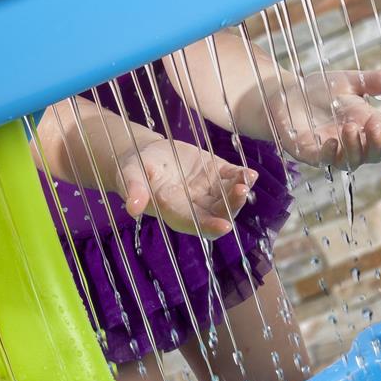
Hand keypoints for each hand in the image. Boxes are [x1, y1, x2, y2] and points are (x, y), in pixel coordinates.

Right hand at [116, 138, 256, 238]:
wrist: (146, 154)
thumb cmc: (134, 169)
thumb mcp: (130, 175)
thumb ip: (133, 189)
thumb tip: (132, 207)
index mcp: (174, 211)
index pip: (194, 223)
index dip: (210, 226)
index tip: (224, 226)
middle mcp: (195, 205)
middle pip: (218, 213)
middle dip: (231, 206)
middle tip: (240, 192)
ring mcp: (208, 190)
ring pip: (228, 197)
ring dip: (239, 192)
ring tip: (246, 180)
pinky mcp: (215, 173)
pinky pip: (232, 178)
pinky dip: (241, 176)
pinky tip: (250, 174)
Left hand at [267, 69, 380, 169]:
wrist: (286, 93)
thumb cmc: (320, 89)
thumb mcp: (351, 81)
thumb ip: (377, 82)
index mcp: (365, 124)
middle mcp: (352, 141)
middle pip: (374, 155)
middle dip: (377, 144)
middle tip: (373, 125)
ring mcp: (332, 150)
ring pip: (352, 162)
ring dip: (355, 148)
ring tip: (350, 127)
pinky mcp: (310, 154)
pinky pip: (324, 162)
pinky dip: (330, 154)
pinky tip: (331, 141)